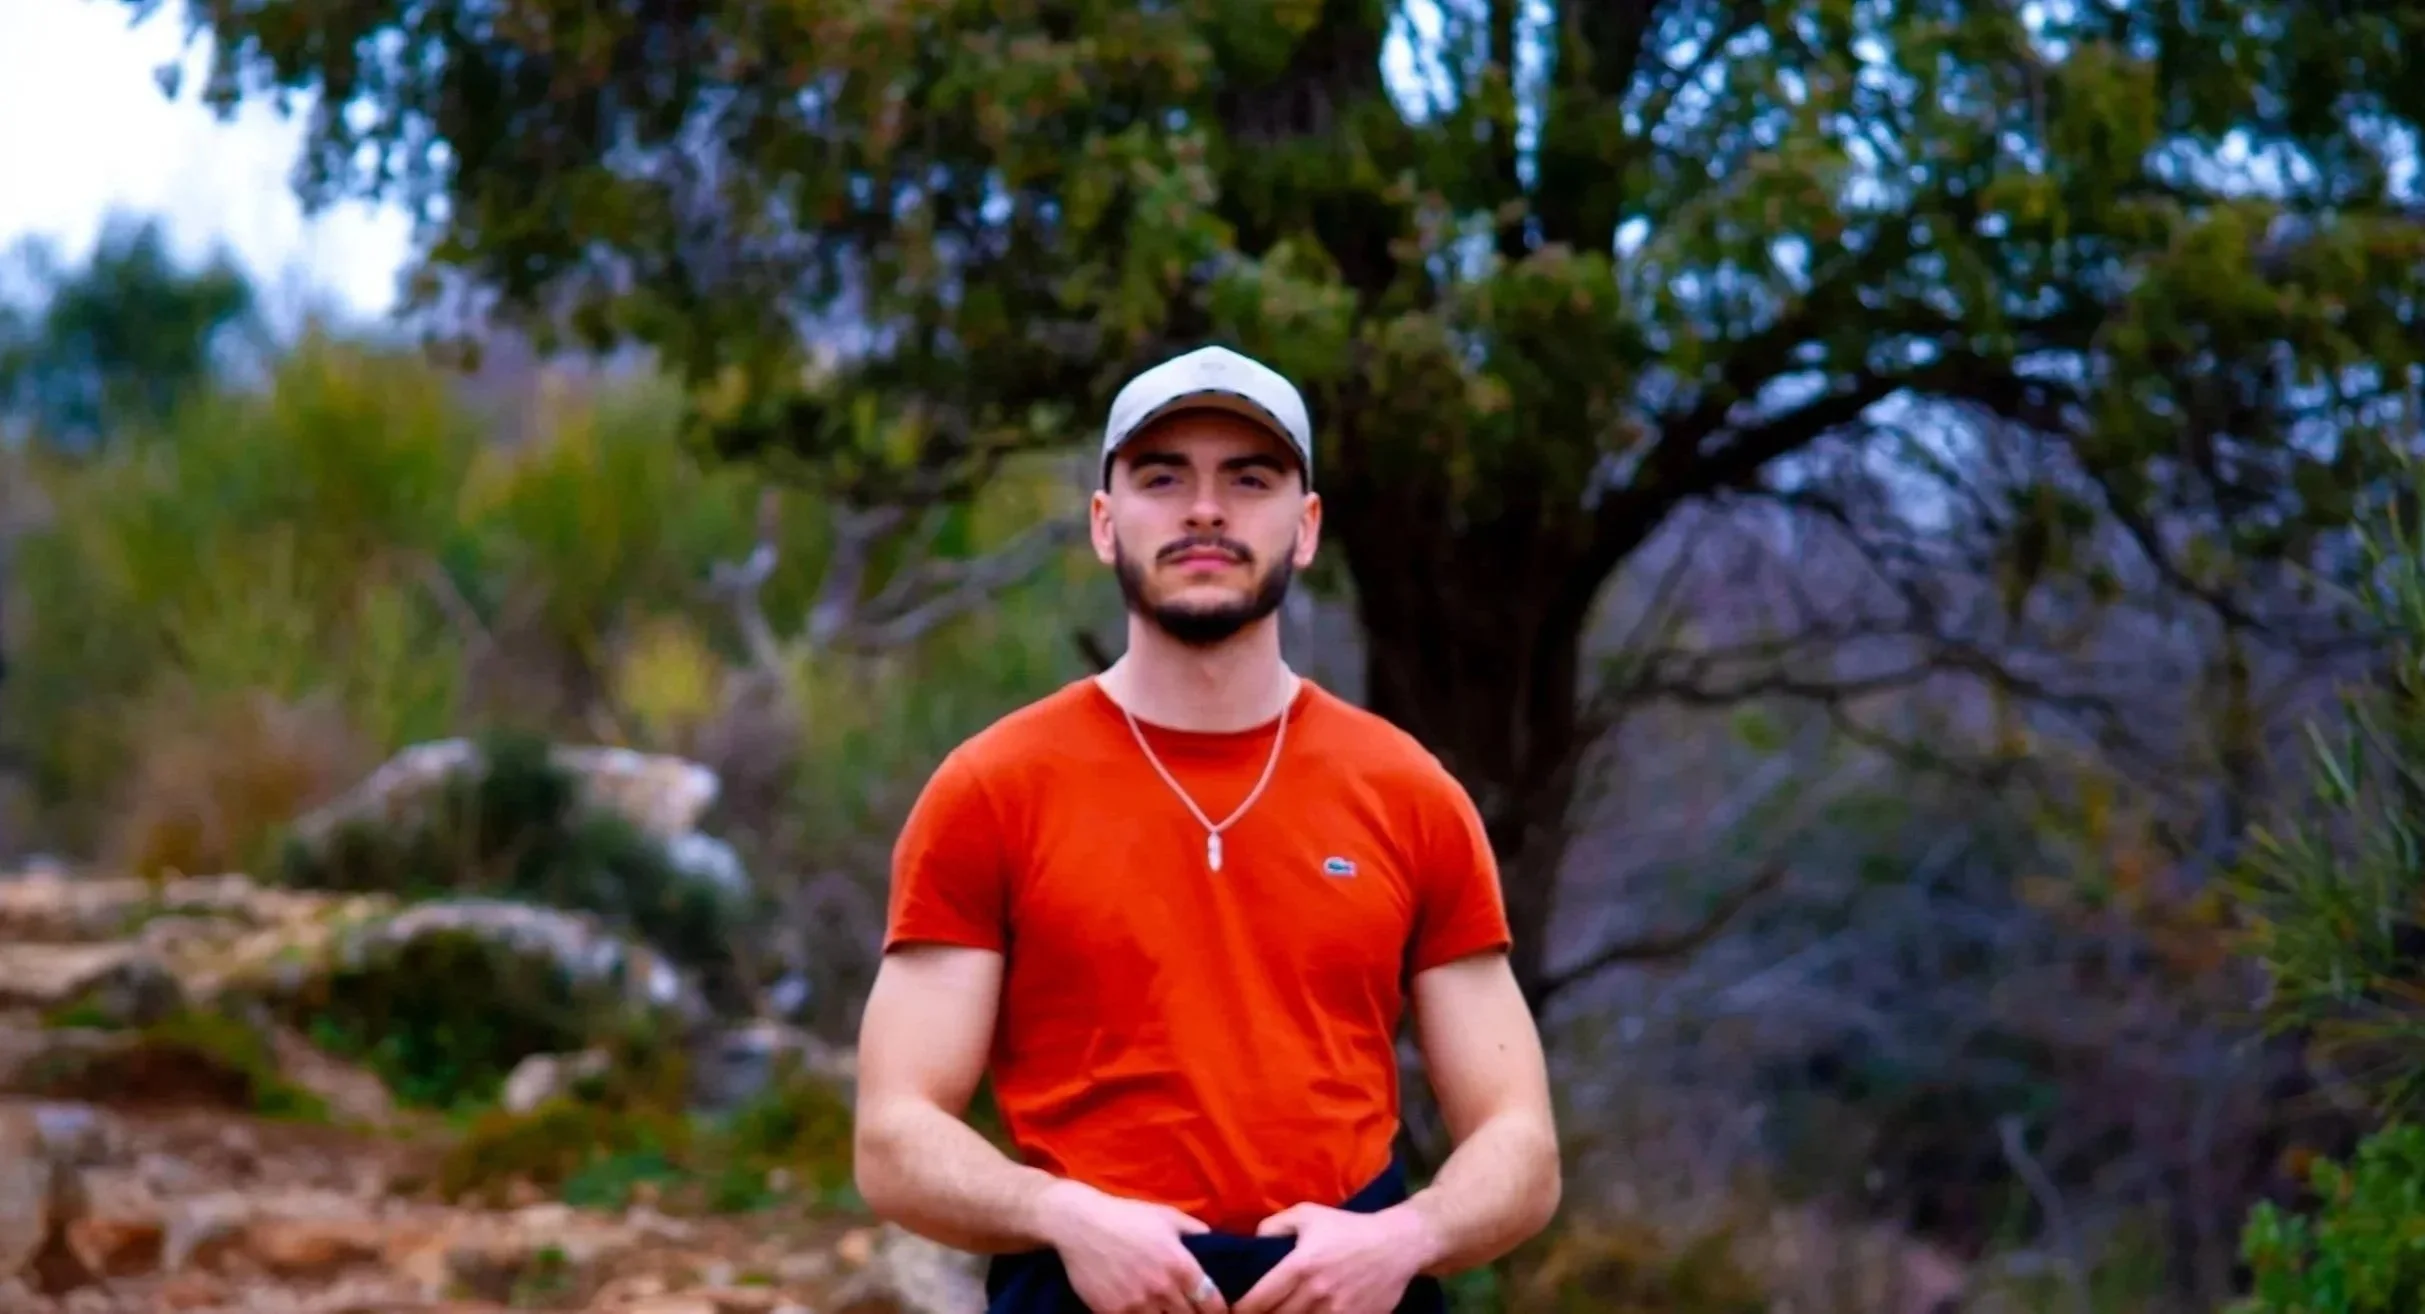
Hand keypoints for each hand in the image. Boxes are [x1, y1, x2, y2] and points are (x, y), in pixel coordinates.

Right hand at [1035, 1179, 1230, 1313]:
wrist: (1080, 1225)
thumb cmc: (1126, 1217)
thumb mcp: (1167, 1216)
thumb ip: (1196, 1231)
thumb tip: (1216, 1242)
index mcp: (1180, 1265)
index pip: (1211, 1302)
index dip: (1217, 1310)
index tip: (1215, 1311)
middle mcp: (1162, 1288)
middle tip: (1189, 1310)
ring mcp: (1136, 1304)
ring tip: (1164, 1309)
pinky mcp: (1112, 1312)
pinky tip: (1140, 1310)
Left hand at [1233, 1204, 1434, 1313]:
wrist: (1397, 1245)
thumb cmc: (1348, 1228)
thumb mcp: (1308, 1214)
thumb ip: (1274, 1225)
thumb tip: (1251, 1242)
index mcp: (1300, 1265)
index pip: (1259, 1300)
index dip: (1242, 1310)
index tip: (1234, 1311)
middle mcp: (1316, 1292)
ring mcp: (1337, 1311)